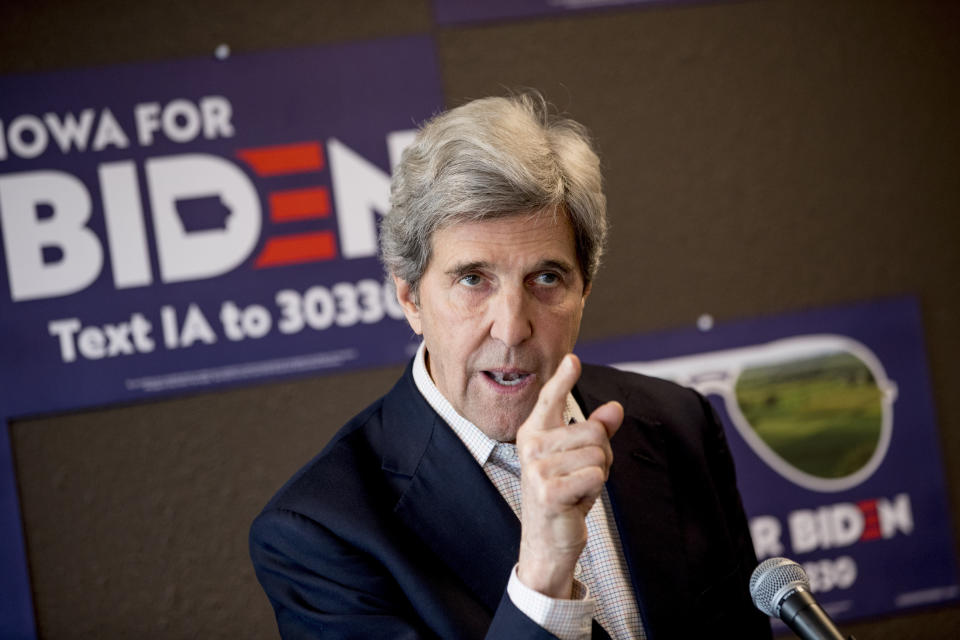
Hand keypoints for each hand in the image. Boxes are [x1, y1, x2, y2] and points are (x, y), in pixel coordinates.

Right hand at [515, 354, 623, 597]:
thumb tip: (615, 408)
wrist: (547, 541)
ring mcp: (537, 468)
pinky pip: (595, 476)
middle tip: (581, 478)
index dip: (564, 378)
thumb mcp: (581, 460)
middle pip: (594, 432)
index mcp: (534, 433)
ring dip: (598, 477)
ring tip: (577, 490)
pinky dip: (595, 492)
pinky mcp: (548, 490)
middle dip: (601, 456)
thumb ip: (596, 432)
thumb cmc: (564, 495)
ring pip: (598, 455)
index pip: (551, 399)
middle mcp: (531, 445)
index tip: (573, 359)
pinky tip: (575, 503)